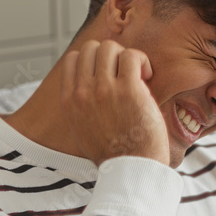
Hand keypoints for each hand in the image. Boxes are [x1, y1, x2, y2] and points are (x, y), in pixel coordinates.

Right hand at [59, 40, 169, 166]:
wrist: (132, 168)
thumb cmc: (114, 151)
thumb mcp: (81, 128)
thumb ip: (80, 105)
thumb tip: (86, 83)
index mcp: (69, 101)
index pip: (71, 59)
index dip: (91, 59)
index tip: (107, 73)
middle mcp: (83, 92)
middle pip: (91, 48)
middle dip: (110, 55)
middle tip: (124, 73)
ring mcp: (104, 89)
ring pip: (110, 47)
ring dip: (126, 56)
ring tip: (137, 74)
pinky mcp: (129, 89)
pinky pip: (132, 56)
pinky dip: (142, 61)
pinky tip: (147, 76)